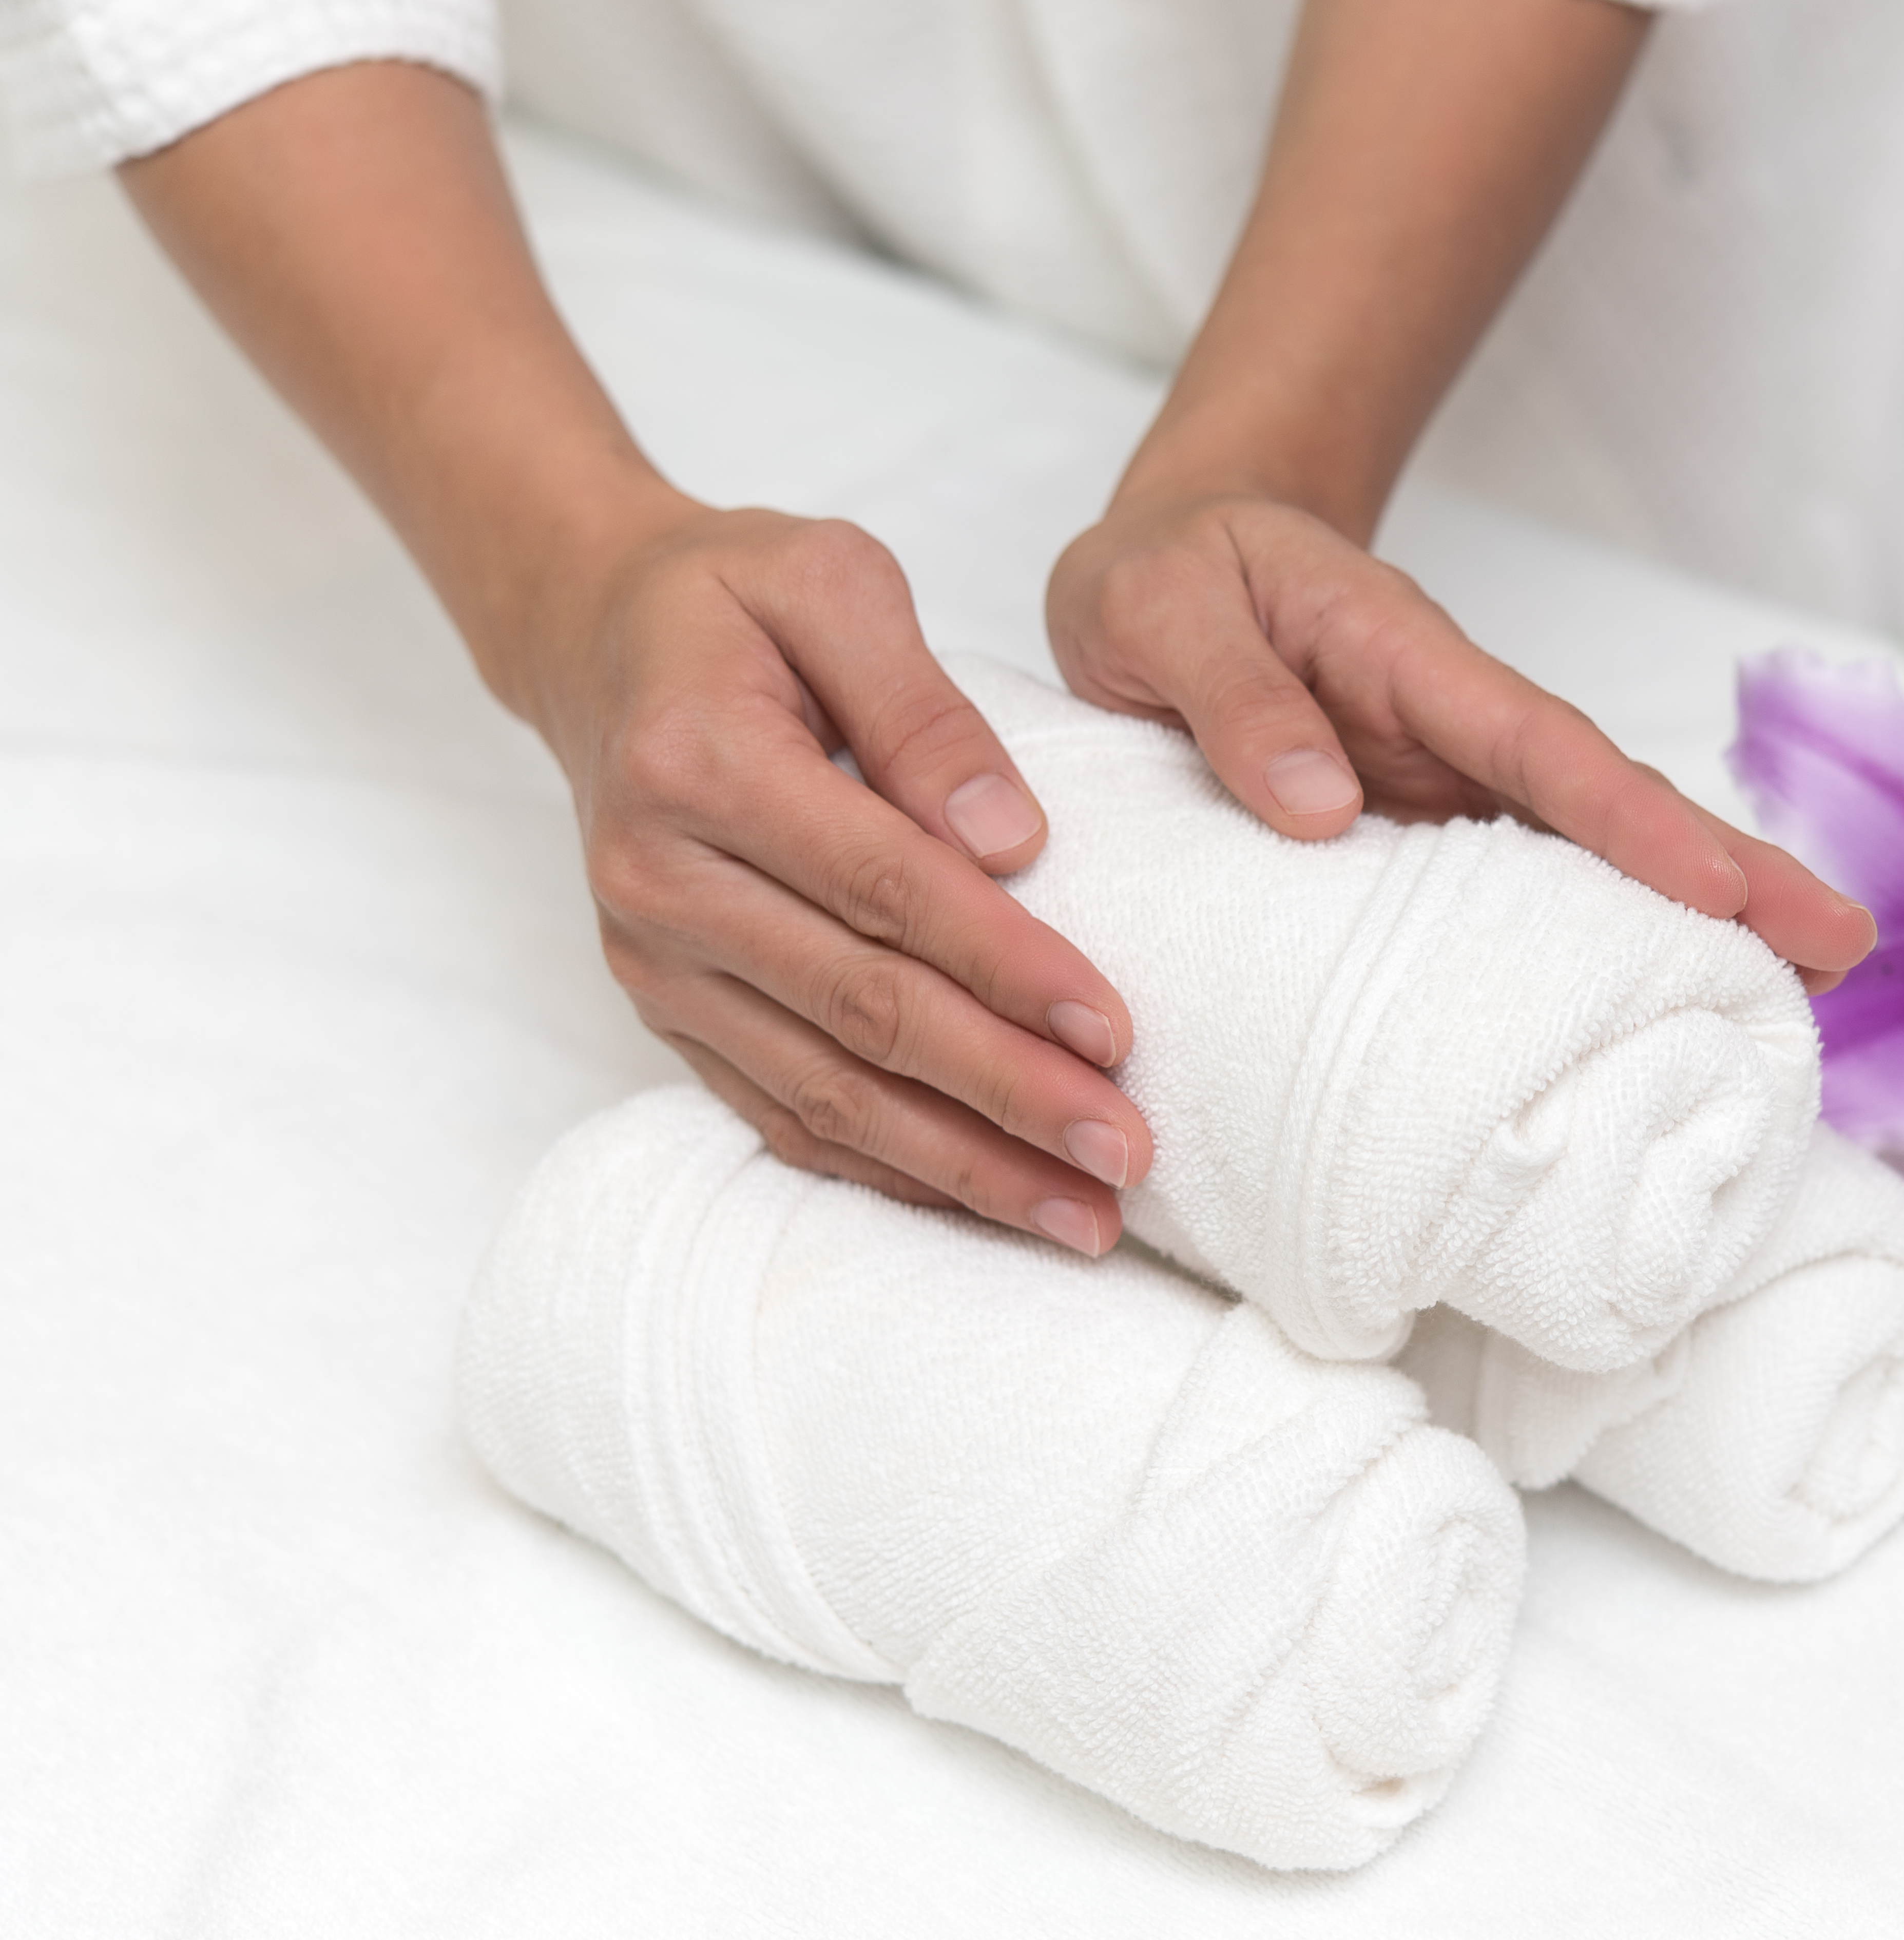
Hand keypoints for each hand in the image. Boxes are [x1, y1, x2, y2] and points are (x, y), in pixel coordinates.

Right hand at [518, 494, 1151, 1252]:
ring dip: (964, 1165)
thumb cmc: (735, 599)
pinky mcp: (666, 1010)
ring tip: (1086, 1216)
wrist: (593, 637)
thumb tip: (1012, 840)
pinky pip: (783, 1113)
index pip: (887, 889)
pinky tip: (985, 1205)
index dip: (1006, 966)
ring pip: (828, 1091)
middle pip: (865, 1013)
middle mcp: (661, 880)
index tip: (1115, 1029)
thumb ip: (925, 706)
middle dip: (1008, 1095)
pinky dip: (888, 1171)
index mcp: (702, 763)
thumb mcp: (833, 578)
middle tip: (1129, 1153)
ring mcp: (655, 961)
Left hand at [1046, 491, 1877, 991]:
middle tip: (1842, 947)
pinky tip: (1668, 1005)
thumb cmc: (1165, 581)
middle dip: (1729, 873)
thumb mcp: (1152, 607)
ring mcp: (1455, 787)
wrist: (1160, 577)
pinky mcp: (1433, 837)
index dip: (1628, 818)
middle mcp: (1458, 727)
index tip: (1716, 887)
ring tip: (1806, 995)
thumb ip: (1228, 694)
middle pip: (1611, 801)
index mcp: (1408, 656)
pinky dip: (1606, 943)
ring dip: (1699, 919)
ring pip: (1593, 855)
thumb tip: (1317, 806)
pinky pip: (1530, 897)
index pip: (1536, 742)